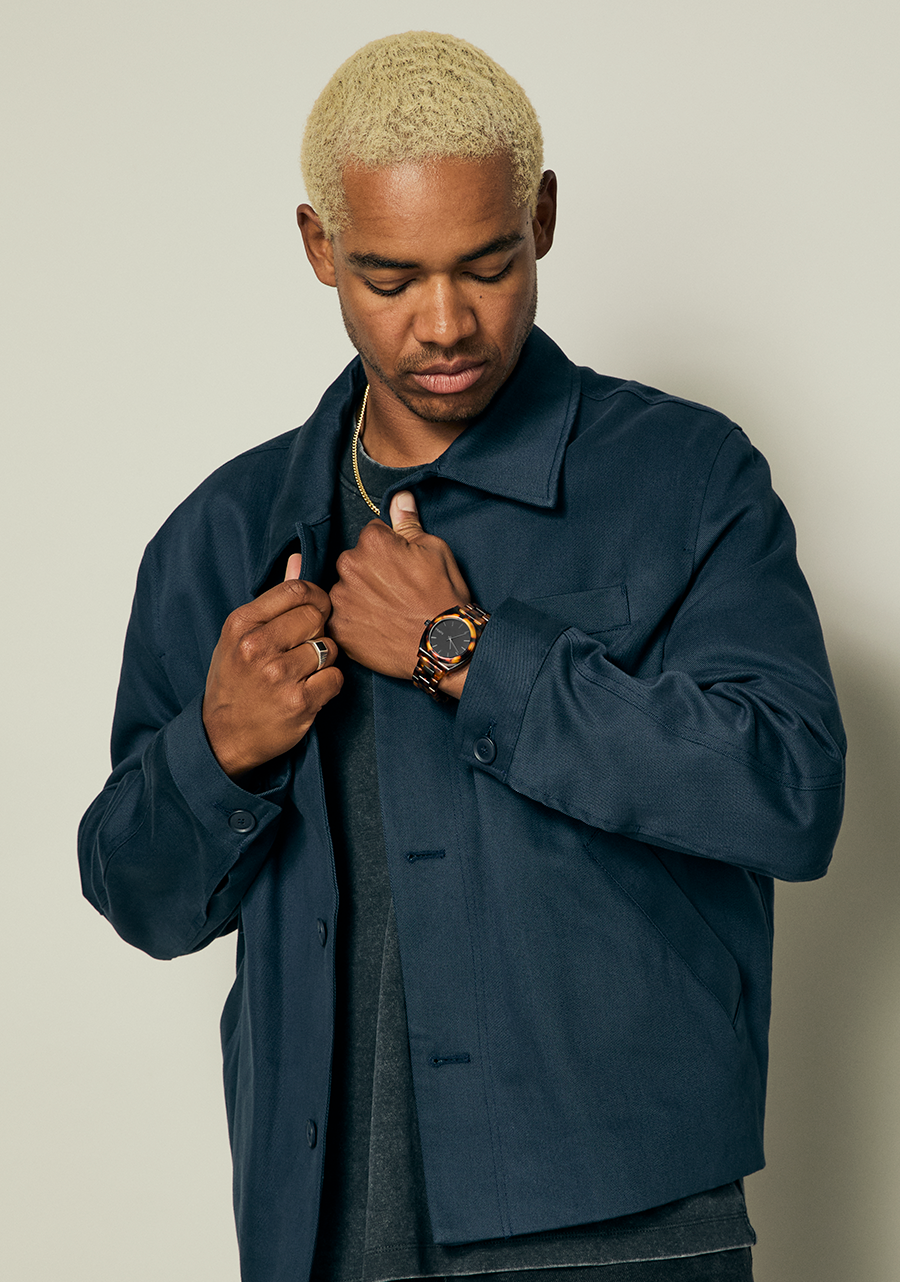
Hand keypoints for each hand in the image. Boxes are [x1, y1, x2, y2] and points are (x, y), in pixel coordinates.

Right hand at [202, 554, 342, 777]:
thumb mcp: (241, 636)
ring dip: (325, 660)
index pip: (296, 590)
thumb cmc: (235, 681)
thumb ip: (274, 600)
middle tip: (306, 647)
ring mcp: (278, 675)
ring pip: (329, 647)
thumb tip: (299, 559)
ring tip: (304, 672)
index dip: (315, 598)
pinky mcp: (298, 702)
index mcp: (242, 624)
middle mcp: (258, 647)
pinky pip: (335, 678)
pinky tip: (311, 690)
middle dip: (320, 630)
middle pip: (316, 616)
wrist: (222, 736)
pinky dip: (329, 685)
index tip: (315, 612)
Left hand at [329, 492, 471, 694]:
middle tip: (396, 591)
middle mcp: (349, 565)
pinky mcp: (339, 627)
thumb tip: (399, 497)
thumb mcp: (435, 550)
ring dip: (359, 596)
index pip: (372, 535)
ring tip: (387, 611)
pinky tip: (376, 626)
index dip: (389, 550)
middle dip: (370, 571)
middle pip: (354, 561)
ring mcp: (341, 598)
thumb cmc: (443, 596)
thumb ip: (408, 523)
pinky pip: (340, 617)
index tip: (401, 567)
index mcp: (372, 541)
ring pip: (345, 589)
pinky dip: (354, 621)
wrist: (444, 645)